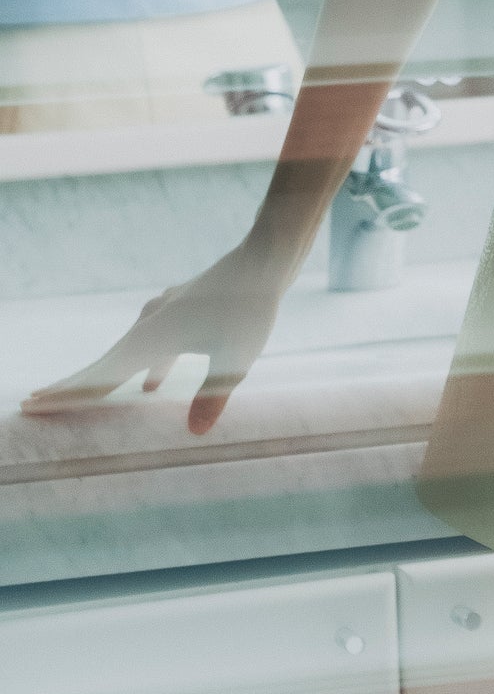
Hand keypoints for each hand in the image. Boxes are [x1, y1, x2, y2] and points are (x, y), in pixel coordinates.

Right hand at [20, 240, 289, 435]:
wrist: (263, 259)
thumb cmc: (250, 308)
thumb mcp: (236, 359)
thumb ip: (213, 395)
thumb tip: (194, 434)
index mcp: (151, 340)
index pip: (99, 377)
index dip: (65, 396)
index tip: (29, 406)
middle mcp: (150, 325)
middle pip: (103, 364)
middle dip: (72, 387)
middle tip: (35, 403)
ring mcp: (164, 314)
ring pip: (126, 354)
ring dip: (106, 376)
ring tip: (86, 398)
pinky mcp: (182, 310)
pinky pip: (150, 345)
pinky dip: (140, 366)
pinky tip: (151, 384)